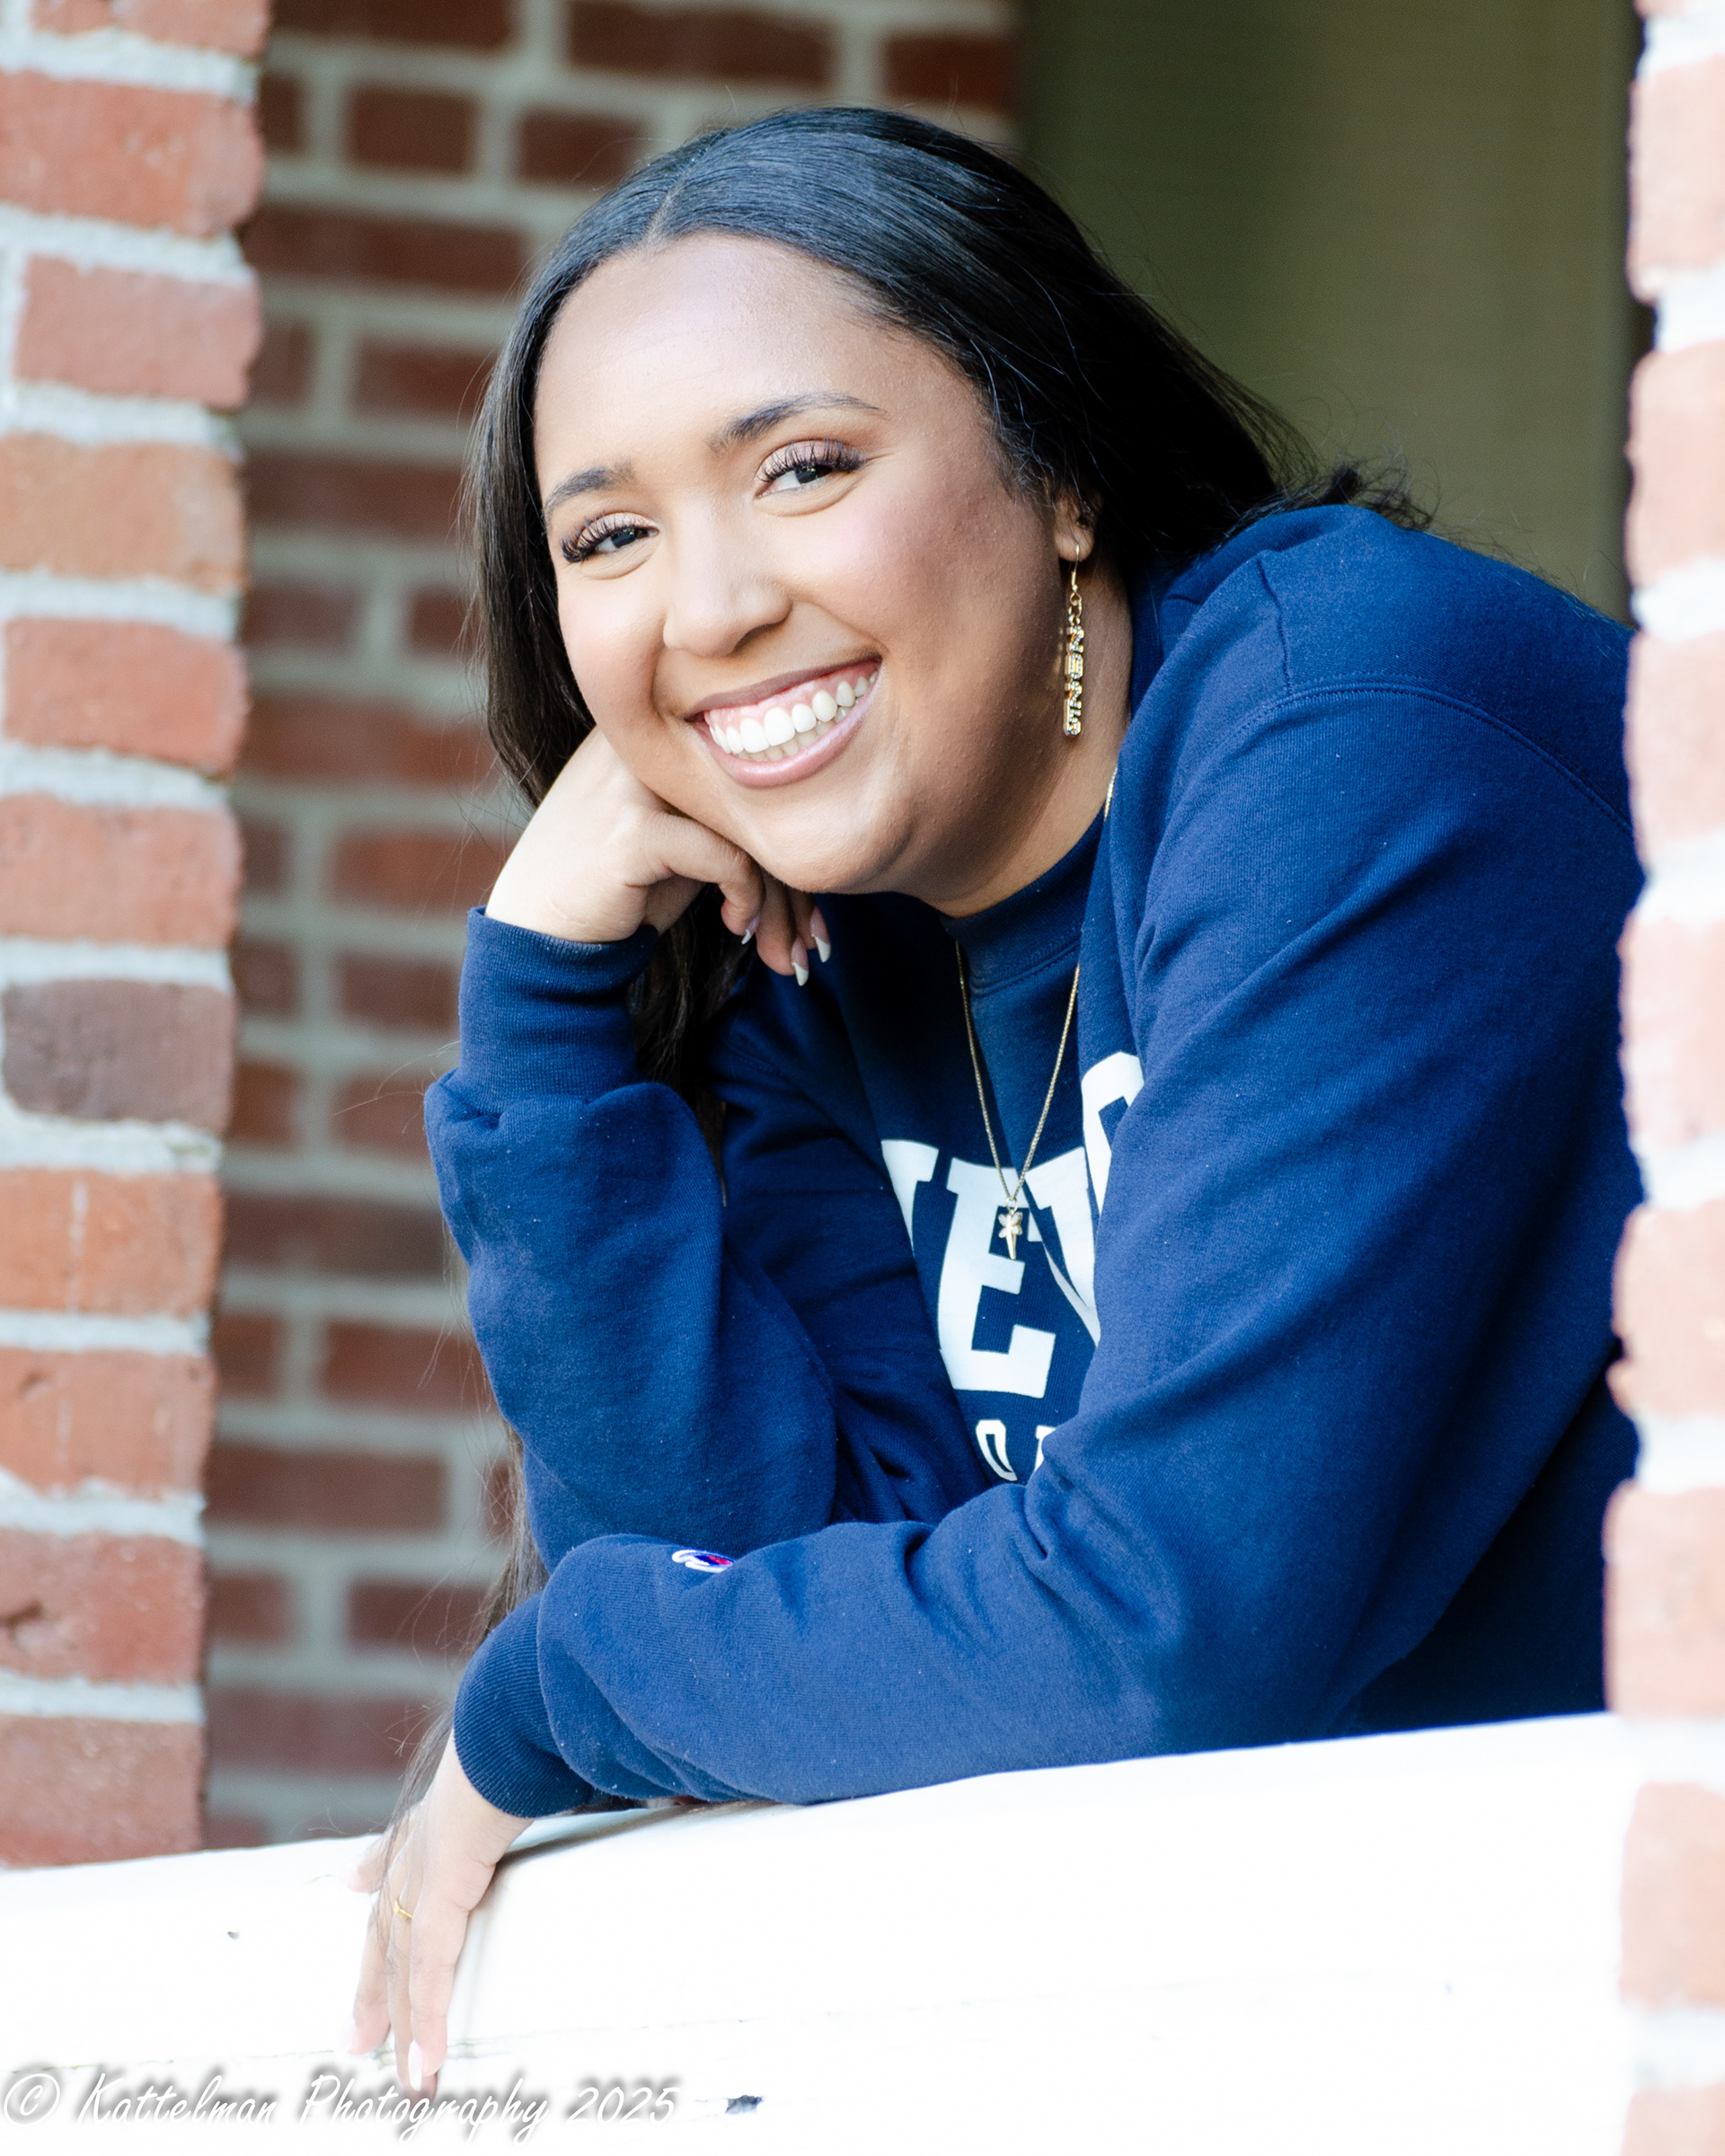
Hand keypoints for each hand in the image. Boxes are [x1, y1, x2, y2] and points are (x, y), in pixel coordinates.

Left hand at [346, 1737, 530, 2095]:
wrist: (507, 1722)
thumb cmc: (527, 1734)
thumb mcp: (525, 1760)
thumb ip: (543, 1772)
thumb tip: (606, 1767)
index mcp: (438, 1812)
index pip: (395, 1849)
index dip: (374, 1870)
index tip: (354, 1882)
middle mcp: (418, 1846)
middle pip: (386, 1930)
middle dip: (373, 1987)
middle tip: (357, 2036)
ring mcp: (420, 1874)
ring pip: (405, 1967)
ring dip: (408, 2027)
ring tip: (411, 2077)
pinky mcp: (437, 1897)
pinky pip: (428, 1973)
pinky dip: (429, 2021)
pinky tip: (427, 2061)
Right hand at [485, 727, 826, 979]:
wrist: (539, 935)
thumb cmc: (618, 889)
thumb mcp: (678, 837)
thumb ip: (726, 810)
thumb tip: (820, 828)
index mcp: (651, 730)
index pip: (748, 763)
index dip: (791, 832)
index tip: (809, 903)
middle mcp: (638, 740)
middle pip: (755, 790)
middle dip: (795, 875)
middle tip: (812, 939)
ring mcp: (632, 780)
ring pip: (750, 823)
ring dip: (778, 894)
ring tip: (781, 942)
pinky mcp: (633, 829)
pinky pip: (727, 855)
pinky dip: (746, 895)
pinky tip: (737, 925)